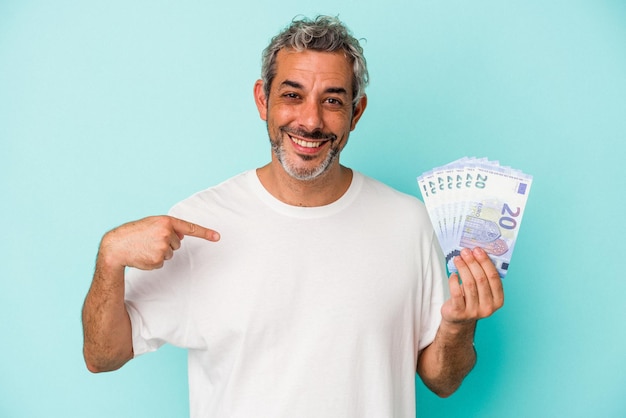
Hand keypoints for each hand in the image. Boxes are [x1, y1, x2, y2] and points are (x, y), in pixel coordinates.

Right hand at [99, 216, 219, 269]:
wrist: (116, 246)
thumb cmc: (135, 233)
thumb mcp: (152, 224)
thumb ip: (169, 227)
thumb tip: (182, 236)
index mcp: (166, 221)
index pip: (190, 228)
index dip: (205, 233)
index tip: (217, 237)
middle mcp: (166, 234)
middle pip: (177, 243)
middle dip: (166, 243)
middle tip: (150, 240)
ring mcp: (162, 248)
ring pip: (171, 253)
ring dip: (160, 251)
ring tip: (145, 247)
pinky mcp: (158, 260)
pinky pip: (163, 262)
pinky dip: (154, 260)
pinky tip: (144, 255)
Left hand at [441, 247, 503, 324]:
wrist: (458, 319)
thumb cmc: (471, 299)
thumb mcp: (481, 291)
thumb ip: (483, 276)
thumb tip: (477, 253)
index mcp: (498, 300)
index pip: (494, 277)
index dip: (485, 262)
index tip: (478, 250)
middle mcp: (488, 308)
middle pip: (481, 279)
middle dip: (472, 262)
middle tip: (465, 251)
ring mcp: (474, 312)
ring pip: (469, 284)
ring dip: (463, 268)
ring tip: (458, 259)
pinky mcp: (459, 313)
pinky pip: (456, 292)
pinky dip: (454, 280)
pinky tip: (453, 274)